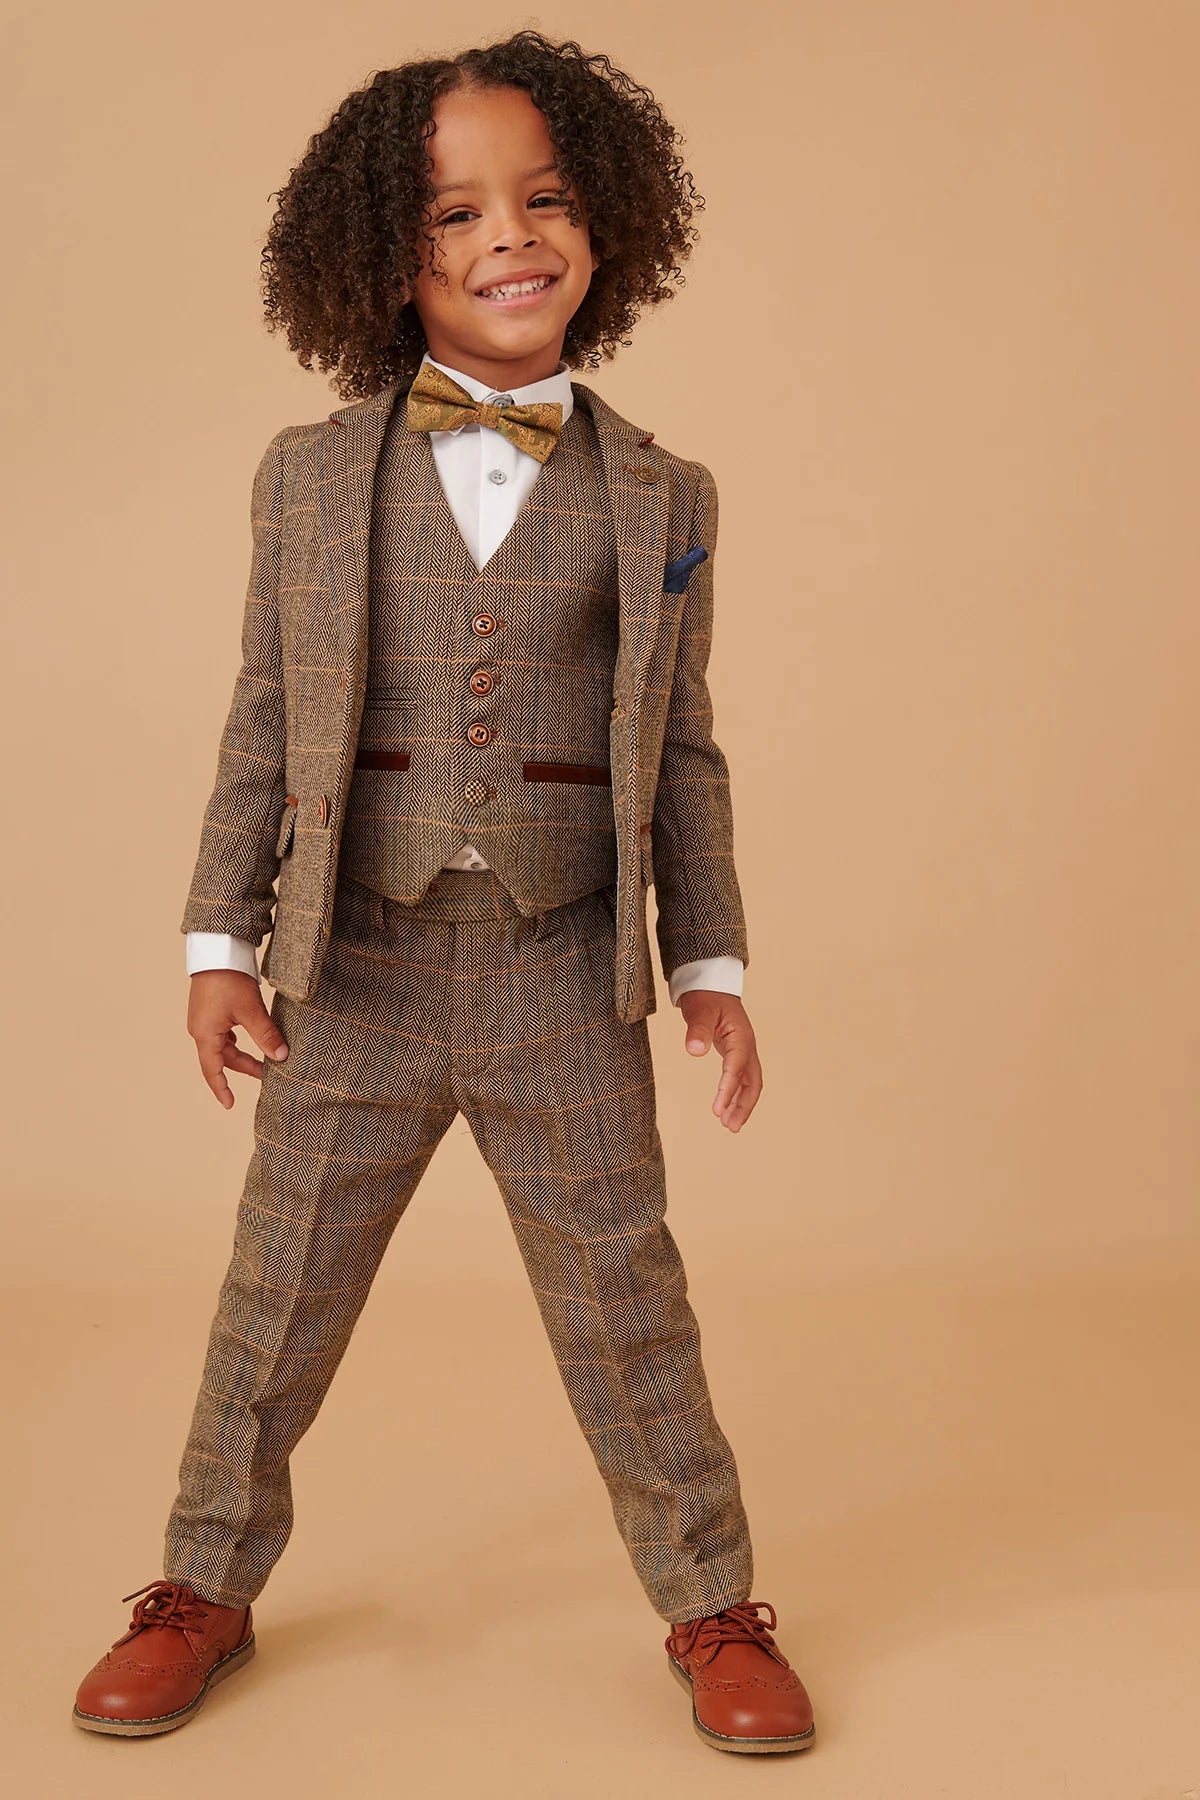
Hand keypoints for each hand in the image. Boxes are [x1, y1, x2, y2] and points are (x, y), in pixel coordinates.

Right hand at [187, 970, 288, 1108]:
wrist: (216, 949)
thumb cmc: (229, 979)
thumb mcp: (251, 1010)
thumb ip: (266, 1035)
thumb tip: (281, 1057)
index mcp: (206, 1034)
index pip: (212, 1070)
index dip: (221, 1089)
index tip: (230, 1105)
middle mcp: (201, 1029)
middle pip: (222, 1058)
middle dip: (245, 1068)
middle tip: (267, 1075)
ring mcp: (204, 1018)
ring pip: (224, 1045)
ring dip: (242, 1054)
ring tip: (264, 1060)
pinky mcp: (210, 1009)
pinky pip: (223, 1032)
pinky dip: (237, 1040)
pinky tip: (250, 1038)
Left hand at [677, 991, 761, 1130]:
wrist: (710, 983)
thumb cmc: (705, 995)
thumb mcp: (699, 1010)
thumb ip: (697, 1030)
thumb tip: (694, 1051)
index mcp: (741, 1036)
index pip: (736, 1068)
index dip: (728, 1090)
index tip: (716, 1111)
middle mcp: (747, 1045)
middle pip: (753, 1081)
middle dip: (744, 1105)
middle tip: (731, 1127)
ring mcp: (743, 1050)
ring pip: (749, 1082)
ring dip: (741, 1104)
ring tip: (729, 1126)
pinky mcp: (736, 1053)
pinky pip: (740, 1078)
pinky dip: (735, 1094)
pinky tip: (725, 1108)